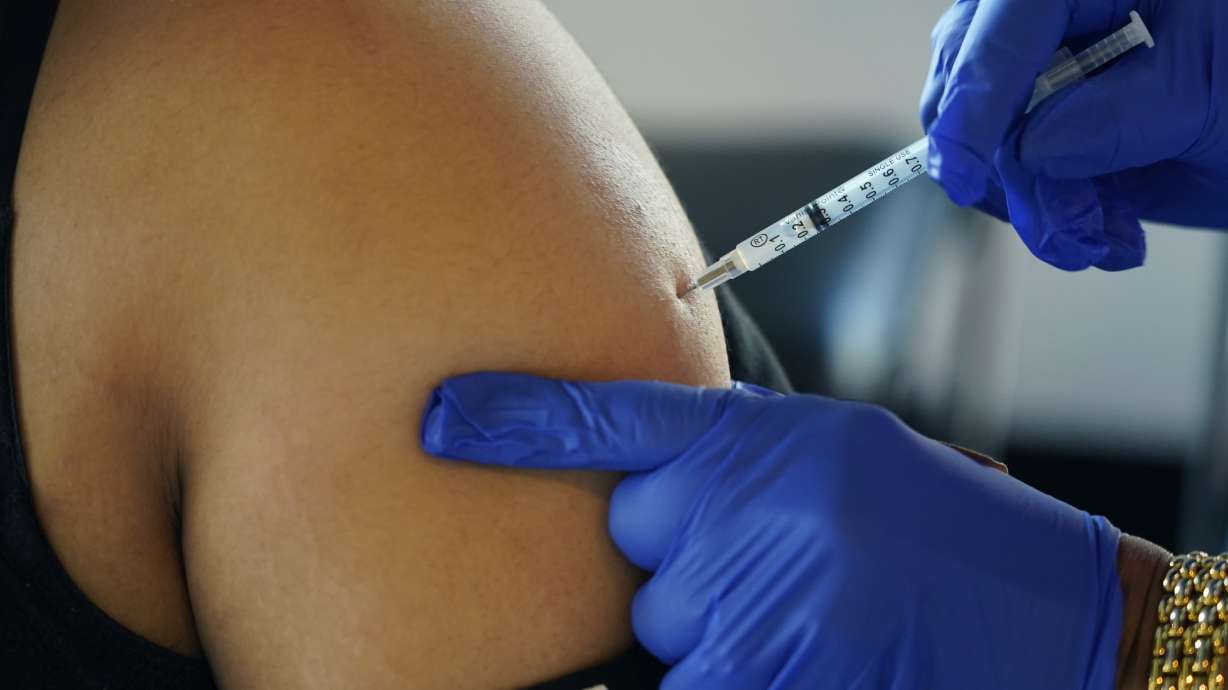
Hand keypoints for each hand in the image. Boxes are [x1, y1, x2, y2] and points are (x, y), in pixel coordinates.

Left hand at [422, 373, 1122, 689]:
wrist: (1039, 602)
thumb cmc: (932, 521)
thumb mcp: (829, 454)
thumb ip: (731, 465)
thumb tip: (645, 495)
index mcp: (759, 439)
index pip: (615, 421)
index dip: (519, 421)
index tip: (441, 419)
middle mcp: (748, 509)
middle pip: (638, 547)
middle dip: (685, 559)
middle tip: (777, 557)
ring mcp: (757, 599)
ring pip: (667, 624)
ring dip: (717, 624)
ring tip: (809, 608)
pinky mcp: (776, 668)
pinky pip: (697, 673)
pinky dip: (736, 659)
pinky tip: (807, 641)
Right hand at [921, 0, 1227, 270]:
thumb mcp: (1212, 98)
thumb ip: (1119, 116)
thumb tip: (1033, 148)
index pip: (1011, 16)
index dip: (977, 91)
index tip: (965, 171)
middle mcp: (1074, 14)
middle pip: (975, 77)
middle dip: (1010, 168)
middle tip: (1058, 228)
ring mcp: (1063, 72)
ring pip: (988, 137)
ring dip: (1038, 207)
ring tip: (1100, 242)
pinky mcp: (1065, 127)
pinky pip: (1018, 176)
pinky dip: (1055, 218)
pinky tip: (1106, 235)